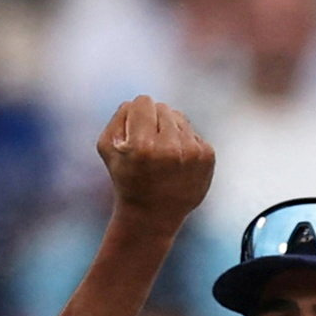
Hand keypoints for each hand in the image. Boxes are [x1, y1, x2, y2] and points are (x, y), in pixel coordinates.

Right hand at [95, 96, 215, 221]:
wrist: (153, 214)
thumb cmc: (126, 178)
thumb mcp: (107, 147)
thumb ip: (119, 116)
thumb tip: (138, 102)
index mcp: (143, 145)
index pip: (143, 102)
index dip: (136, 113)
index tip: (135, 129)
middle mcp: (170, 148)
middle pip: (162, 107)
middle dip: (152, 120)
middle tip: (148, 145)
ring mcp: (192, 152)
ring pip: (179, 117)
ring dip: (169, 130)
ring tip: (162, 153)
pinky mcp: (208, 156)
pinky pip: (192, 132)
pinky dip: (183, 142)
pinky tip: (176, 162)